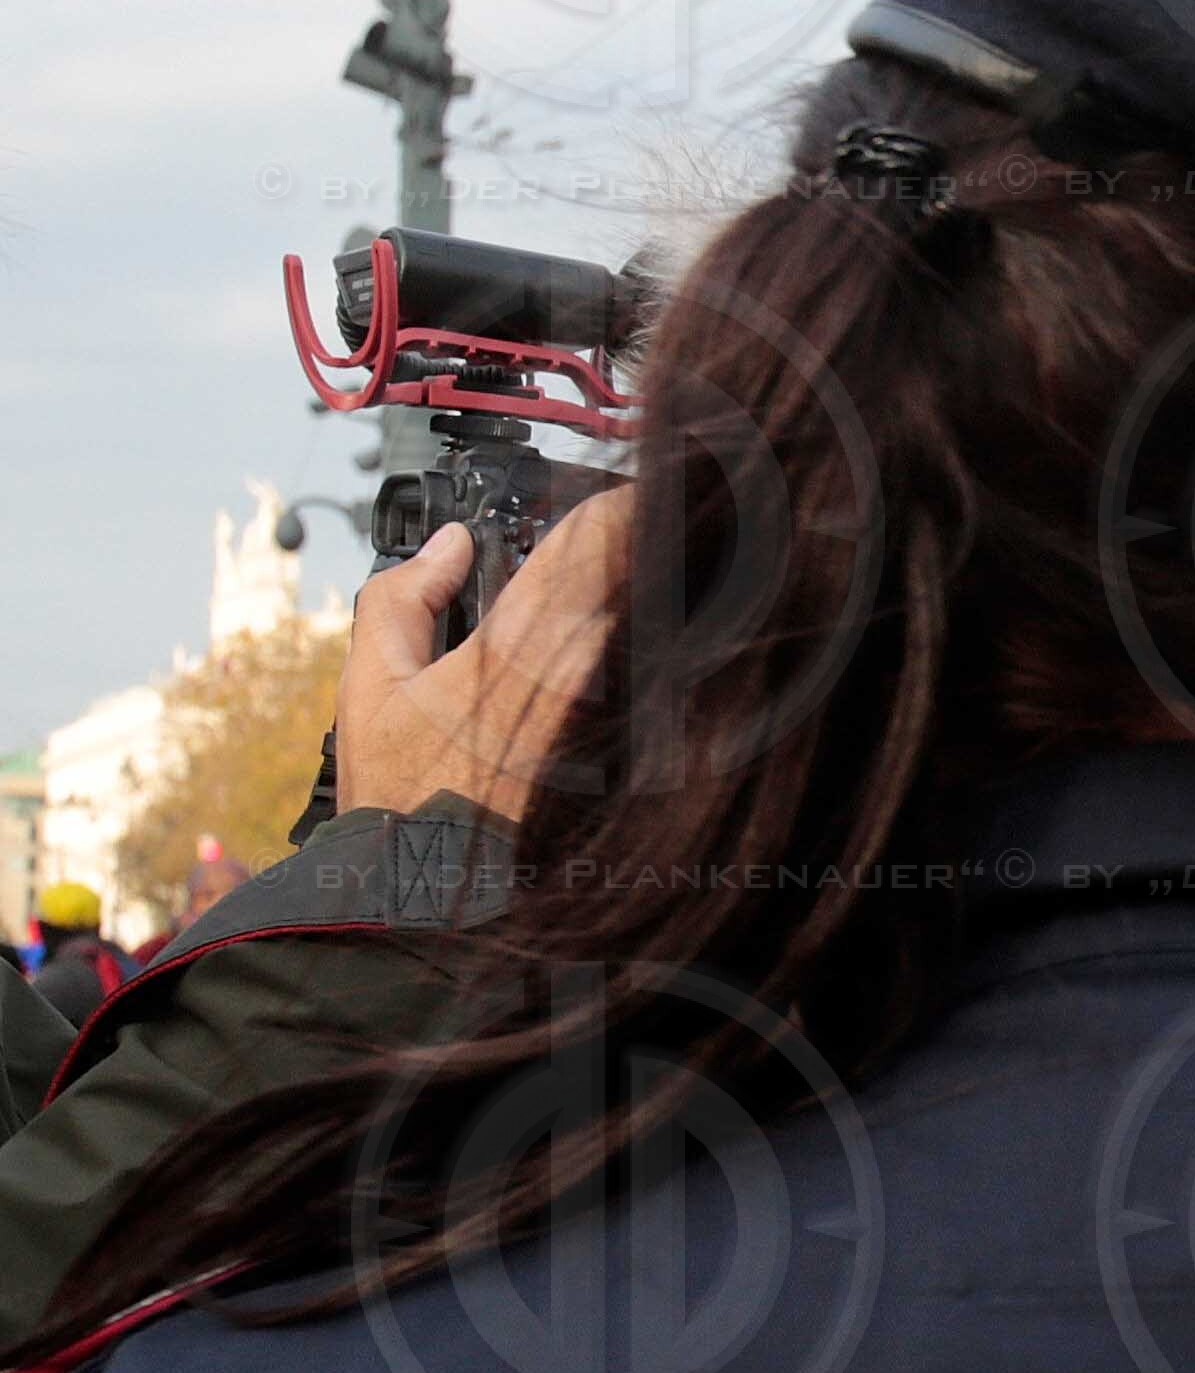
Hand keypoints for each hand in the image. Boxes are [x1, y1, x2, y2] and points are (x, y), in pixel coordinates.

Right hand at [335, 499, 630, 823]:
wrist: (431, 882)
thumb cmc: (399, 791)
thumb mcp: (369, 684)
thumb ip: (402, 599)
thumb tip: (448, 546)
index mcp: (513, 648)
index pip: (584, 551)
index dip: (612, 512)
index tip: (628, 490)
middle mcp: (574, 677)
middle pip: (628, 584)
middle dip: (640, 548)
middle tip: (645, 517)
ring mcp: (602, 716)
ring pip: (642, 630)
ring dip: (647, 596)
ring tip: (647, 570)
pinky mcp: (616, 751)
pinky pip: (645, 682)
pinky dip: (647, 652)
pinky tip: (639, 643)